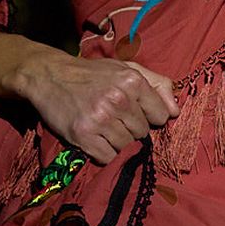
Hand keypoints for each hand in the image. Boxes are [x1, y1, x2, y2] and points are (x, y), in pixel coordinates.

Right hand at [15, 49, 178, 166]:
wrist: (49, 76)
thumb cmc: (91, 74)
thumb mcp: (126, 68)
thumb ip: (157, 84)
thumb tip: (175, 111)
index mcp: (133, 81)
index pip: (160, 116)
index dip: (147, 116)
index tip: (132, 111)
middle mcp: (118, 99)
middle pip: (142, 133)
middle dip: (129, 128)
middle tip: (111, 116)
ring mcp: (100, 118)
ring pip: (126, 146)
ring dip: (115, 141)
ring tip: (101, 125)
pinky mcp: (83, 135)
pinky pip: (108, 158)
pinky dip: (102, 152)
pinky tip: (93, 137)